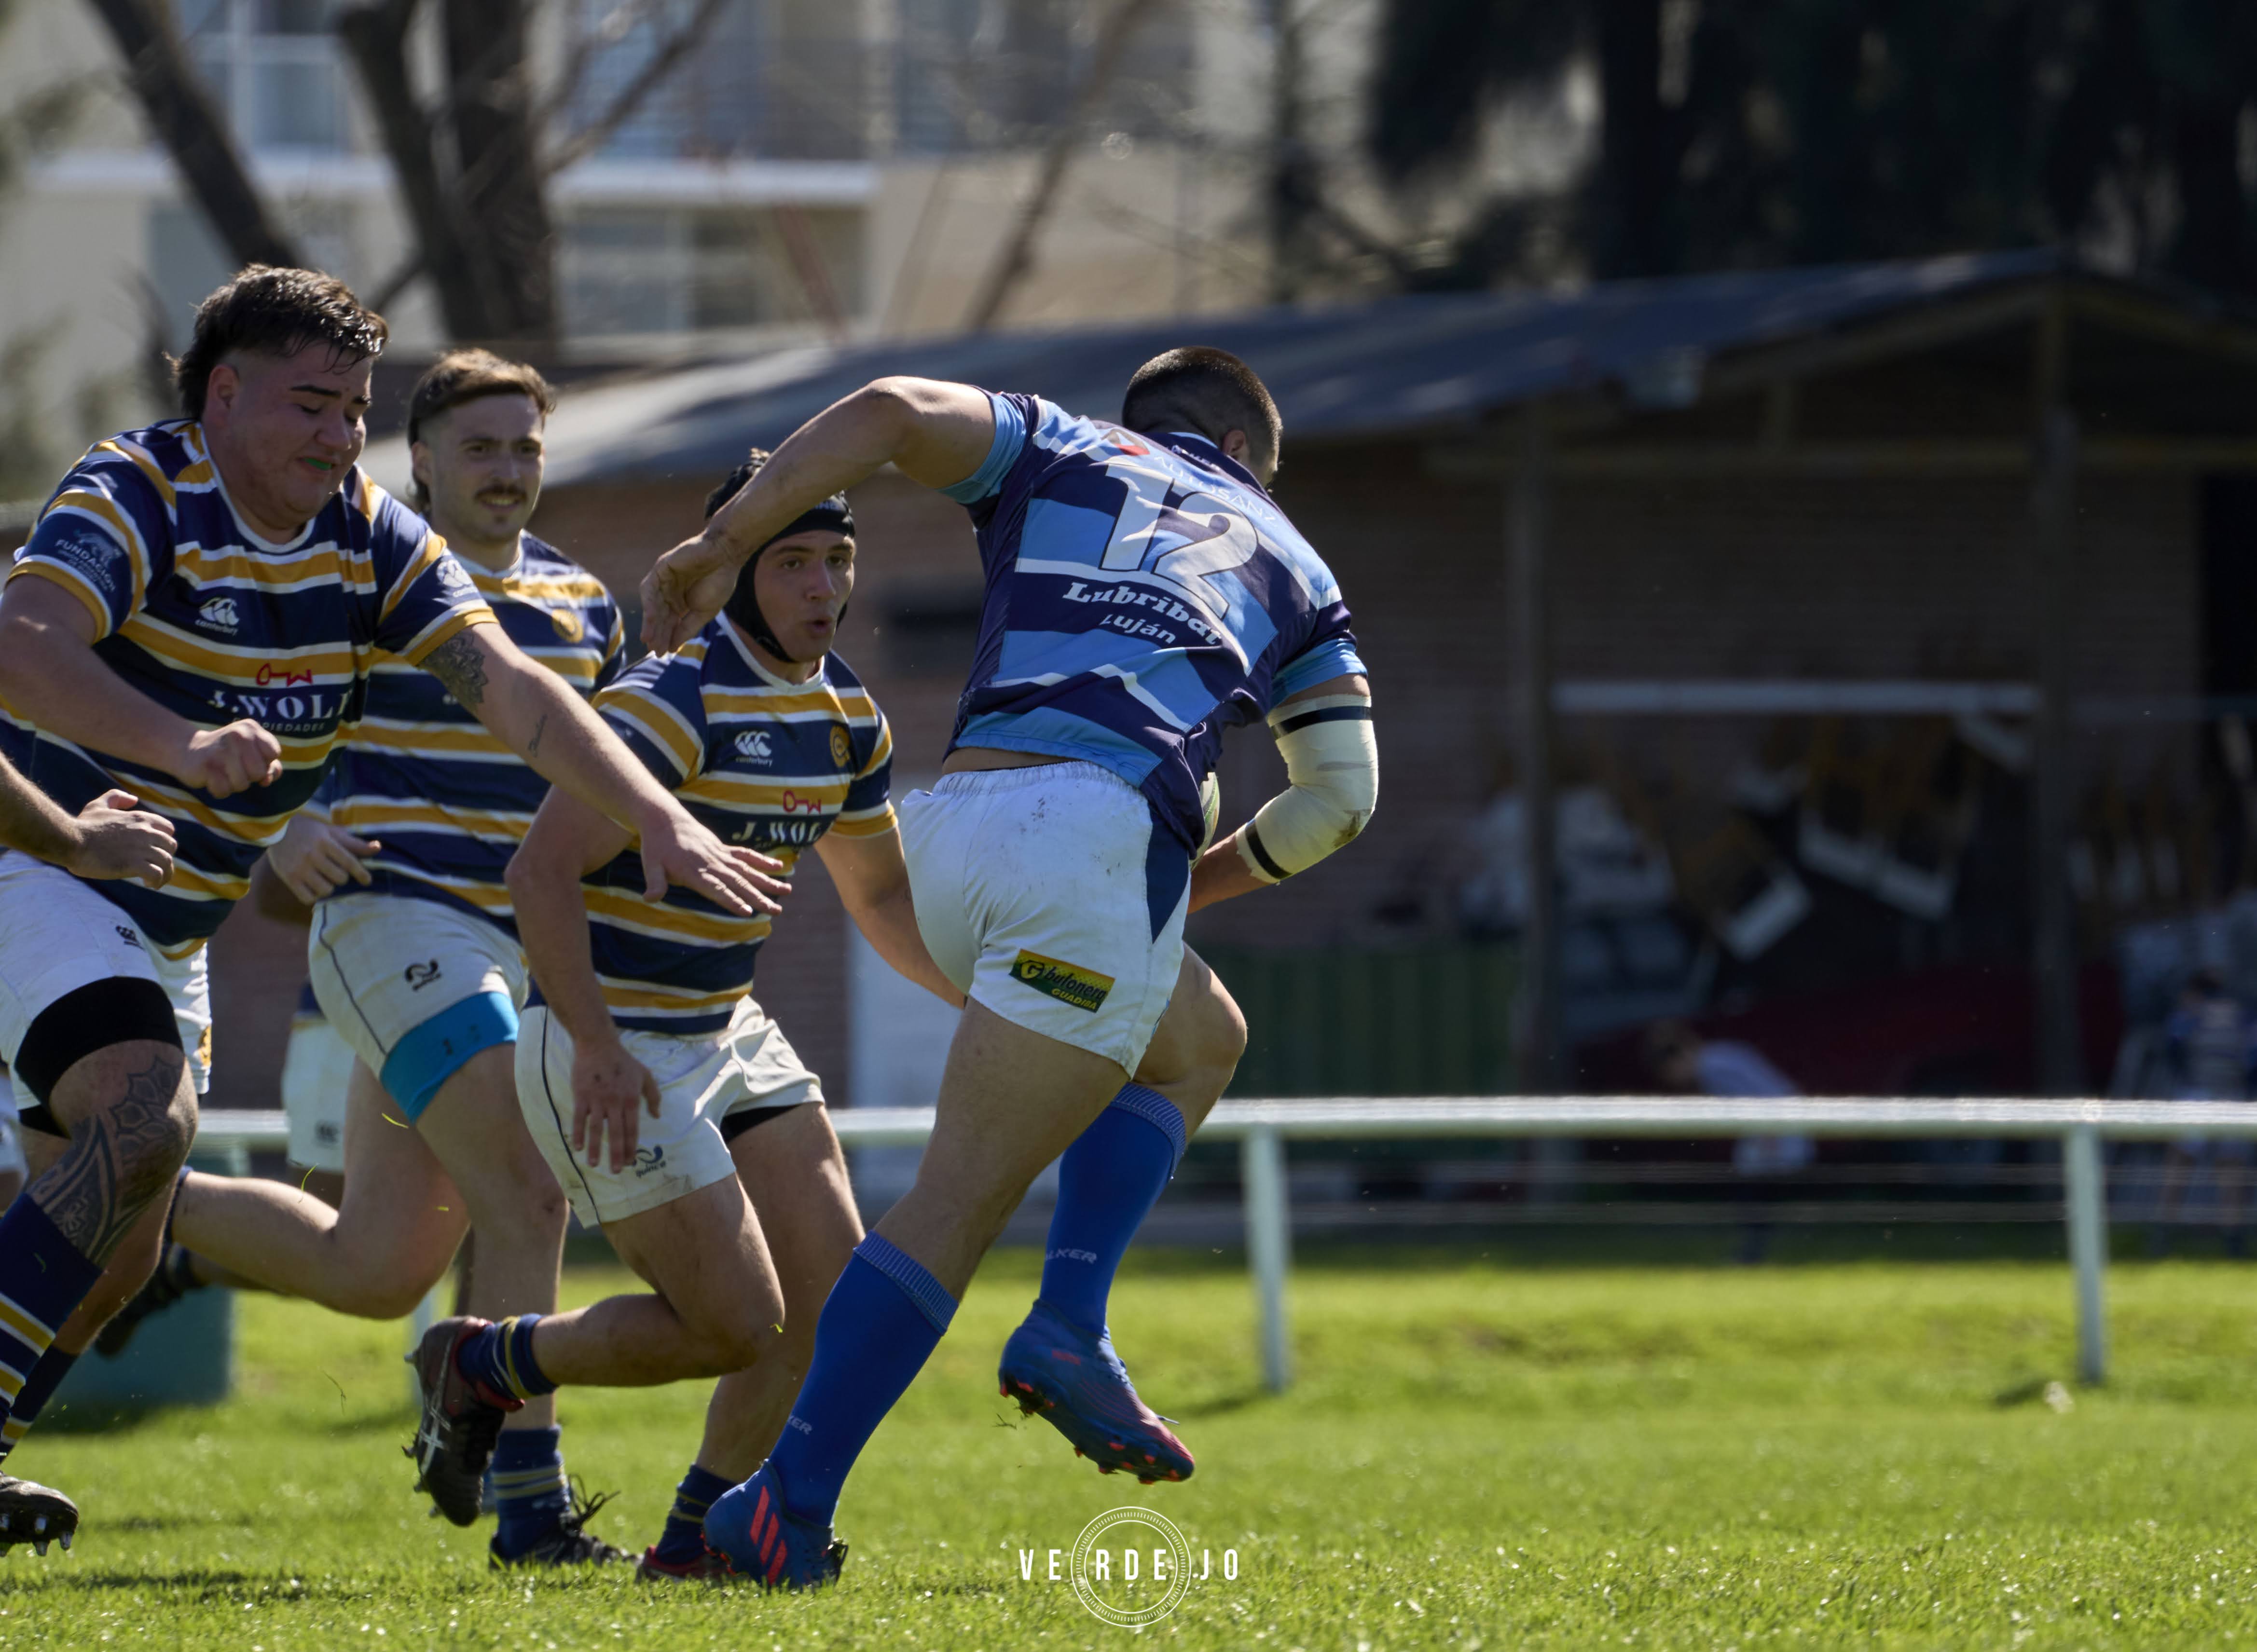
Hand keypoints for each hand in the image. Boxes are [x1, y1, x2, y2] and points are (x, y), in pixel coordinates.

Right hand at [64, 790, 175, 886]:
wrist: (71, 841)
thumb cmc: (83, 825)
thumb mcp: (98, 805)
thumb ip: (116, 797)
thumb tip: (133, 799)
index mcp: (140, 819)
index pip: (168, 829)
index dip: (164, 840)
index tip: (155, 850)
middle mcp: (146, 832)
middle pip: (171, 846)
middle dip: (166, 857)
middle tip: (155, 867)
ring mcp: (141, 848)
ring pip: (167, 862)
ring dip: (165, 873)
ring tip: (154, 881)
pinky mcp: (133, 865)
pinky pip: (157, 874)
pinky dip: (157, 881)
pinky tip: (149, 884)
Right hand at [178, 720, 282, 798]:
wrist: (187, 749)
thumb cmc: (226, 754)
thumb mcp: (250, 752)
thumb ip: (269, 765)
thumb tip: (267, 779)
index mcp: (251, 728)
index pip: (274, 753)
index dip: (264, 762)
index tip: (249, 758)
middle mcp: (238, 736)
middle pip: (259, 772)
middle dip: (249, 776)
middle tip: (233, 767)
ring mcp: (222, 751)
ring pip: (243, 784)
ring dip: (233, 784)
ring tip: (222, 771)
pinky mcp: (206, 766)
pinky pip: (224, 791)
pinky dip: (219, 790)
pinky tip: (212, 778)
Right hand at [267, 814, 381, 903]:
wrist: (275, 829)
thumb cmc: (309, 831)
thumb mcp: (331, 832)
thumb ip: (354, 843)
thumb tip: (378, 848)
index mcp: (324, 842)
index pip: (349, 861)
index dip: (361, 873)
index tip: (367, 880)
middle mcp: (312, 855)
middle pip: (339, 878)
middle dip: (341, 877)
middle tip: (334, 871)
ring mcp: (299, 868)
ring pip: (325, 890)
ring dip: (329, 887)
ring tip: (324, 879)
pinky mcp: (288, 878)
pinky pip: (308, 898)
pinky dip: (314, 895)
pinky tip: (313, 887)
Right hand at [570, 1034, 660, 1171]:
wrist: (599, 1045)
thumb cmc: (624, 1062)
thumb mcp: (645, 1075)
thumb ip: (653, 1096)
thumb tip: (657, 1116)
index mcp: (631, 1099)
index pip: (632, 1128)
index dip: (631, 1146)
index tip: (630, 1162)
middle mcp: (615, 1102)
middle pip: (616, 1133)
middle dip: (616, 1153)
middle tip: (616, 1171)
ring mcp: (597, 1100)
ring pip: (596, 1128)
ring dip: (595, 1148)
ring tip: (594, 1164)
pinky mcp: (581, 1096)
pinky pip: (579, 1118)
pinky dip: (578, 1133)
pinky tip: (577, 1147)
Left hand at [636, 804, 789, 914]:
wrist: (664, 819)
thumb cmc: (656, 846)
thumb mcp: (651, 865)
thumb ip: (655, 883)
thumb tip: (650, 899)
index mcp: (695, 872)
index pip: (717, 889)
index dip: (732, 900)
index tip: (748, 911)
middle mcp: (712, 864)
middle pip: (739, 883)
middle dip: (759, 897)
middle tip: (777, 910)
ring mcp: (720, 855)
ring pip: (748, 871)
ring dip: (768, 881)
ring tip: (787, 890)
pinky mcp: (723, 849)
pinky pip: (746, 855)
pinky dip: (762, 860)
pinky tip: (778, 866)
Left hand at [639, 534, 742, 653]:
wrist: (725, 556)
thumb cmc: (719, 582)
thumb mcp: (704, 613)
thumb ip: (687, 628)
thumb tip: (673, 647)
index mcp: (681, 603)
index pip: (669, 623)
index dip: (666, 637)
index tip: (663, 652)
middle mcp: (669, 593)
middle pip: (659, 617)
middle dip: (657, 633)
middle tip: (655, 649)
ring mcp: (664, 581)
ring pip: (653, 605)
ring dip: (650, 622)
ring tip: (649, 639)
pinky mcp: (660, 569)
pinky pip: (650, 589)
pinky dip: (650, 604)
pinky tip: (651, 618)